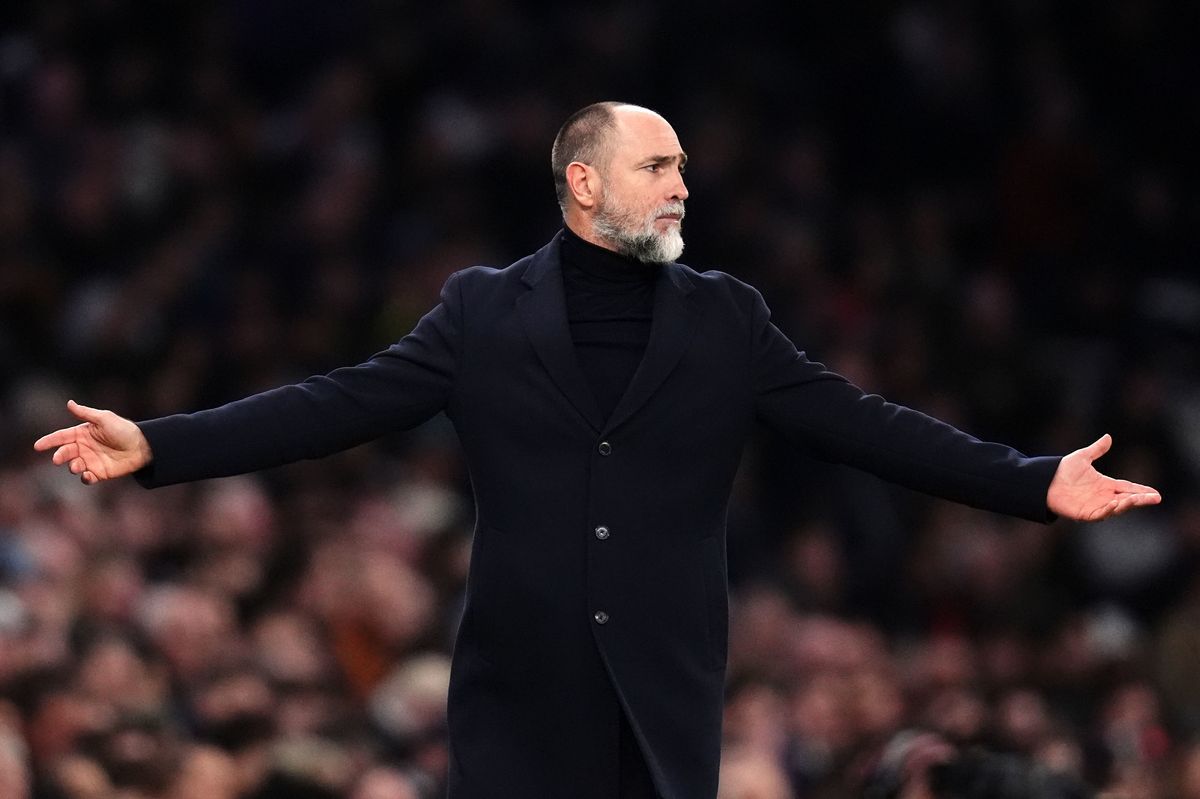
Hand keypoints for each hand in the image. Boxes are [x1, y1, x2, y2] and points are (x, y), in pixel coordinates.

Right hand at [33, 400, 152, 484]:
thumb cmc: (124, 429)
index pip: (61, 437)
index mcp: (83, 433)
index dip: (49, 441)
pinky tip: (87, 475)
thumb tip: (69, 403)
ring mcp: (91, 460)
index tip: (37, 446)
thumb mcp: (105, 418)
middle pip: (65, 452)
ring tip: (77, 466)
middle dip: (59, 456)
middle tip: (58, 459)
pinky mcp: (99, 472)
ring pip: (74, 466)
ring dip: (72, 467)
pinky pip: (87, 478)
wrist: (143, 446)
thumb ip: (86, 413)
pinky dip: (84, 478)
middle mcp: (84, 447)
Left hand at [1046, 434, 1160, 520]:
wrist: (1043, 480)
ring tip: (1134, 499)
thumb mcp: (1082, 457)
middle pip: (1127, 500)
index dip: (1142, 491)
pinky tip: (1115, 504)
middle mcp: (1103, 497)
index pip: (1128, 488)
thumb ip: (1096, 449)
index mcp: (1105, 485)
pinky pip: (1099, 514)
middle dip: (1141, 500)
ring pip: (1116, 508)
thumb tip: (1108, 437)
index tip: (1157, 494)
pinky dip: (1108, 510)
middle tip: (1155, 498)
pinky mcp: (1084, 514)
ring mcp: (1095, 506)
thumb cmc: (1062, 470)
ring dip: (1126, 505)